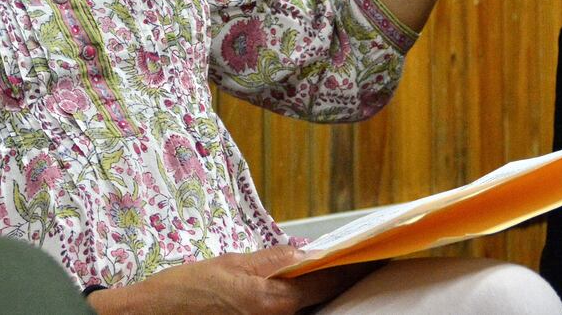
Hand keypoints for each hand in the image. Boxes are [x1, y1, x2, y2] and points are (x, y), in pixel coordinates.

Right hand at [87, 245, 359, 314]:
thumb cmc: (186, 290)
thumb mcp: (231, 264)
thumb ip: (273, 260)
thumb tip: (308, 252)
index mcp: (271, 301)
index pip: (326, 282)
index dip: (353, 266)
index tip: (375, 253)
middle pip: (323, 301)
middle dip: (343, 280)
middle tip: (363, 259)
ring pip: (310, 310)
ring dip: (326, 292)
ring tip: (344, 271)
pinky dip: (306, 302)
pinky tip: (310, 289)